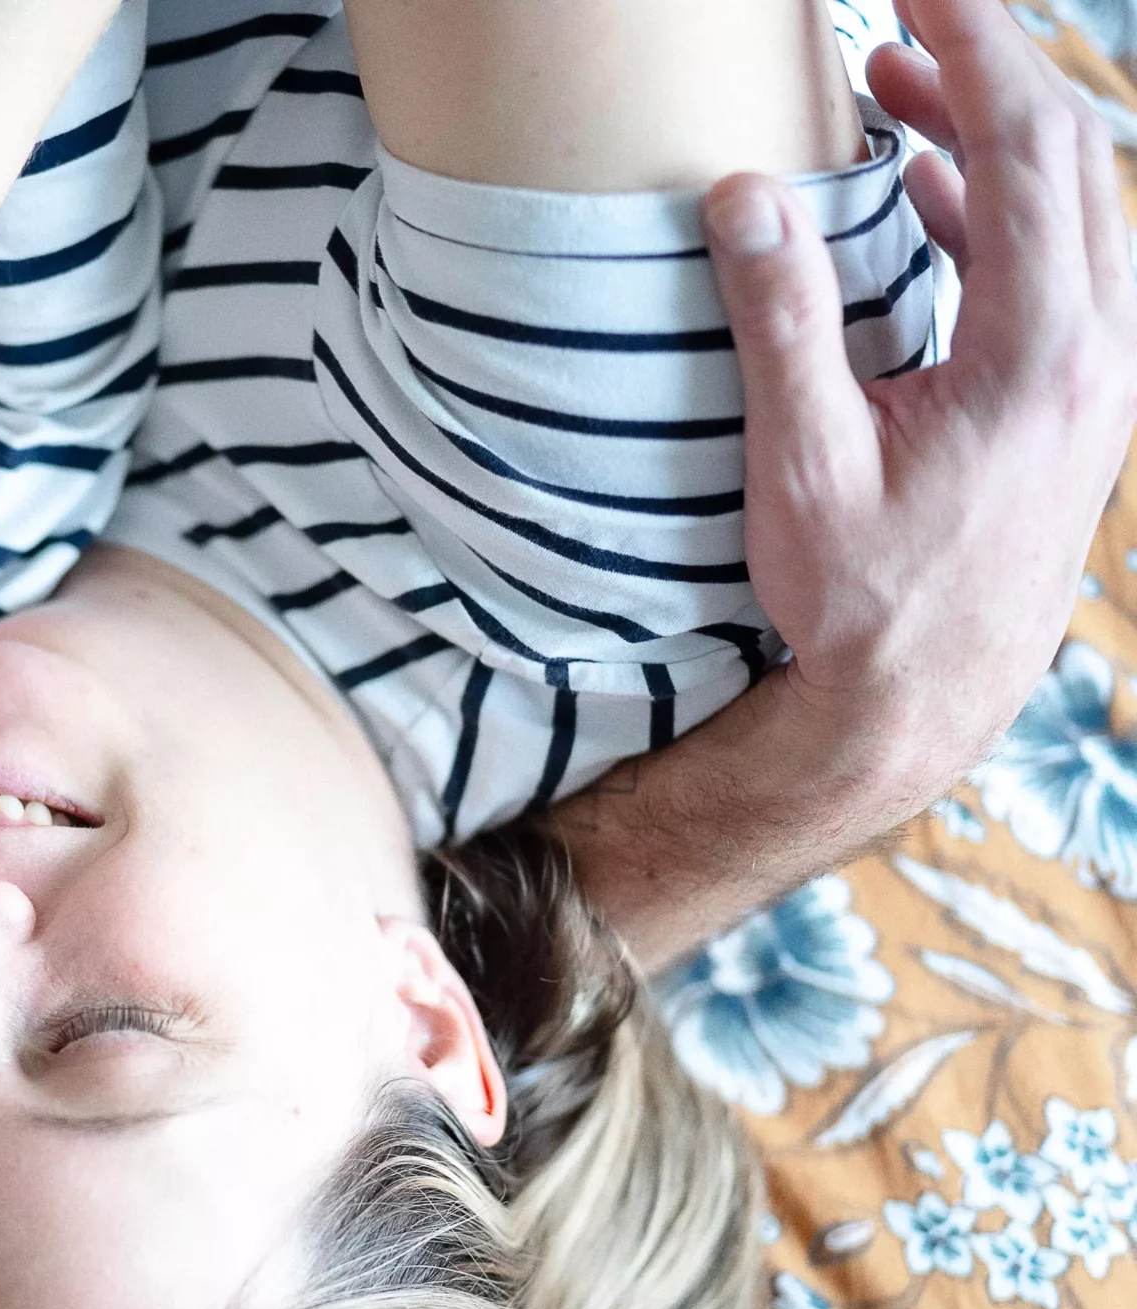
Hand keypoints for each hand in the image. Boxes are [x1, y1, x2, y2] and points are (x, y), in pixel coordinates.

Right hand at [544, 0, 1133, 972]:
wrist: (921, 705)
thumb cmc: (860, 601)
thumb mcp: (801, 467)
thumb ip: (780, 323)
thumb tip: (744, 194)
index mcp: (1040, 356)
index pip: (1028, 147)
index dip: (976, 44)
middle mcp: (1098, 355)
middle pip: (1076, 154)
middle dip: (988, 66)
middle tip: (900, 15)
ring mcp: (1100, 380)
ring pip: (1081, 204)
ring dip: (993, 133)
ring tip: (899, 86)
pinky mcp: (1077, 403)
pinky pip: (1066, 262)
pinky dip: (1001, 204)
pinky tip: (928, 193)